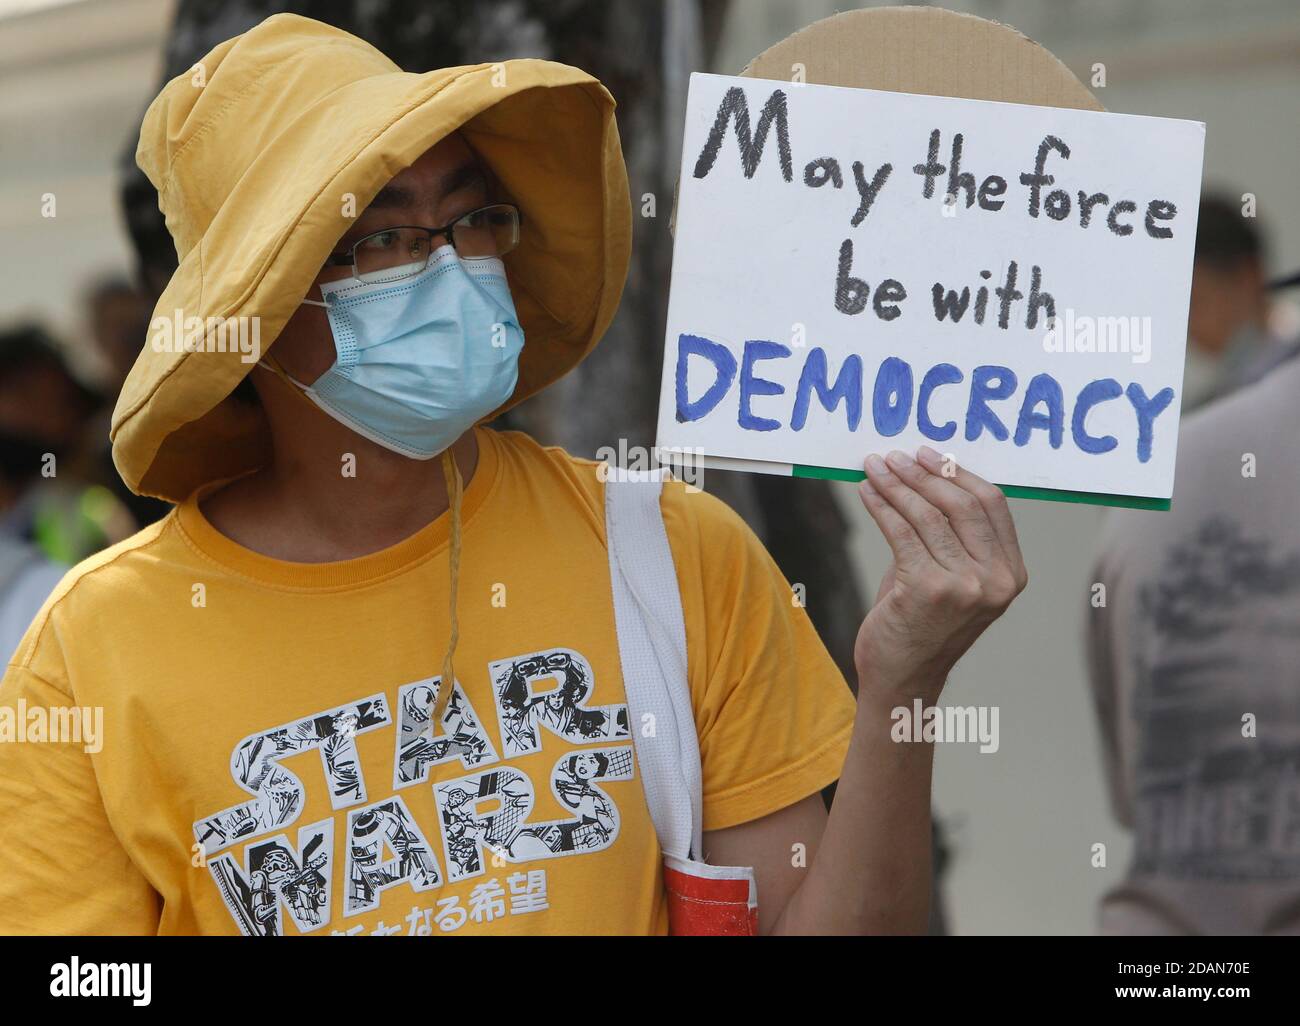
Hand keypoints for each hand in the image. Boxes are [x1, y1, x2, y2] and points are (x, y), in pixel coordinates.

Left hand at [853, 446, 1026, 702]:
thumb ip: (951, 535)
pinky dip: (880, 507)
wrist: (903, 678)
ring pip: (927, 515)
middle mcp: (995, 579)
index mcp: (1011, 573)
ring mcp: (965, 586)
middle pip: (962, 504)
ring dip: (896, 485)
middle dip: (924, 473)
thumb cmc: (922, 623)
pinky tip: (867, 493)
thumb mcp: (953, 577)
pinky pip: (901, 532)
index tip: (930, 454)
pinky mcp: (927, 589)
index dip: (959, 474)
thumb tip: (927, 475)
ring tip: (875, 468)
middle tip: (896, 456)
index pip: (992, 505)